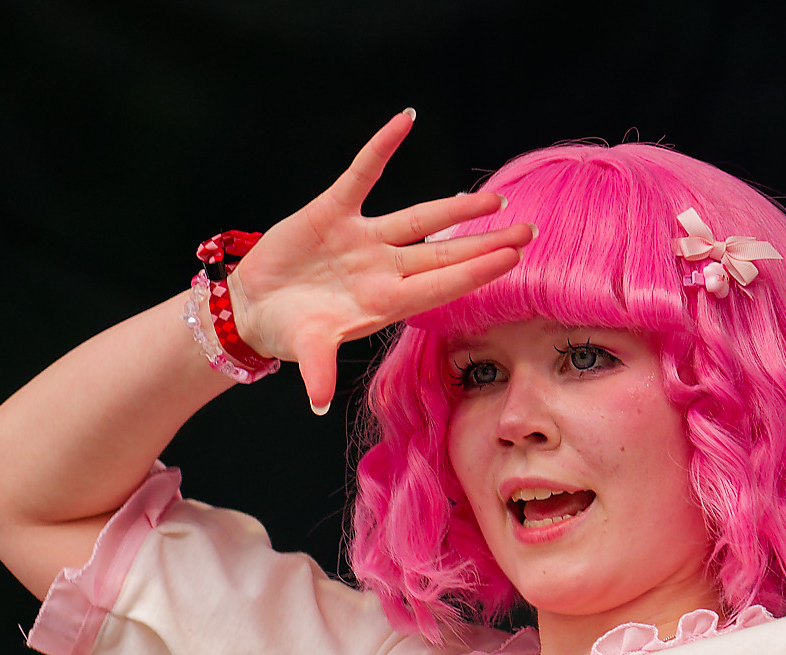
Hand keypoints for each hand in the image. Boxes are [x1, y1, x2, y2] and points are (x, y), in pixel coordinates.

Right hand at [228, 110, 532, 414]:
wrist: (255, 306)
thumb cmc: (287, 330)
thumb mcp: (306, 348)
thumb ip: (317, 369)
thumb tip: (317, 402)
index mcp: (384, 303)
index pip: (441, 285)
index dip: (476, 271)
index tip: (512, 259)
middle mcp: (383, 269)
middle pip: (444, 253)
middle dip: (486, 243)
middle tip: (529, 231)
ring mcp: (363, 239)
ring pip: (419, 218)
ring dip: (456, 207)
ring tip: (496, 198)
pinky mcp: (333, 211)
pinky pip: (362, 173)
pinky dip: (382, 147)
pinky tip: (405, 120)